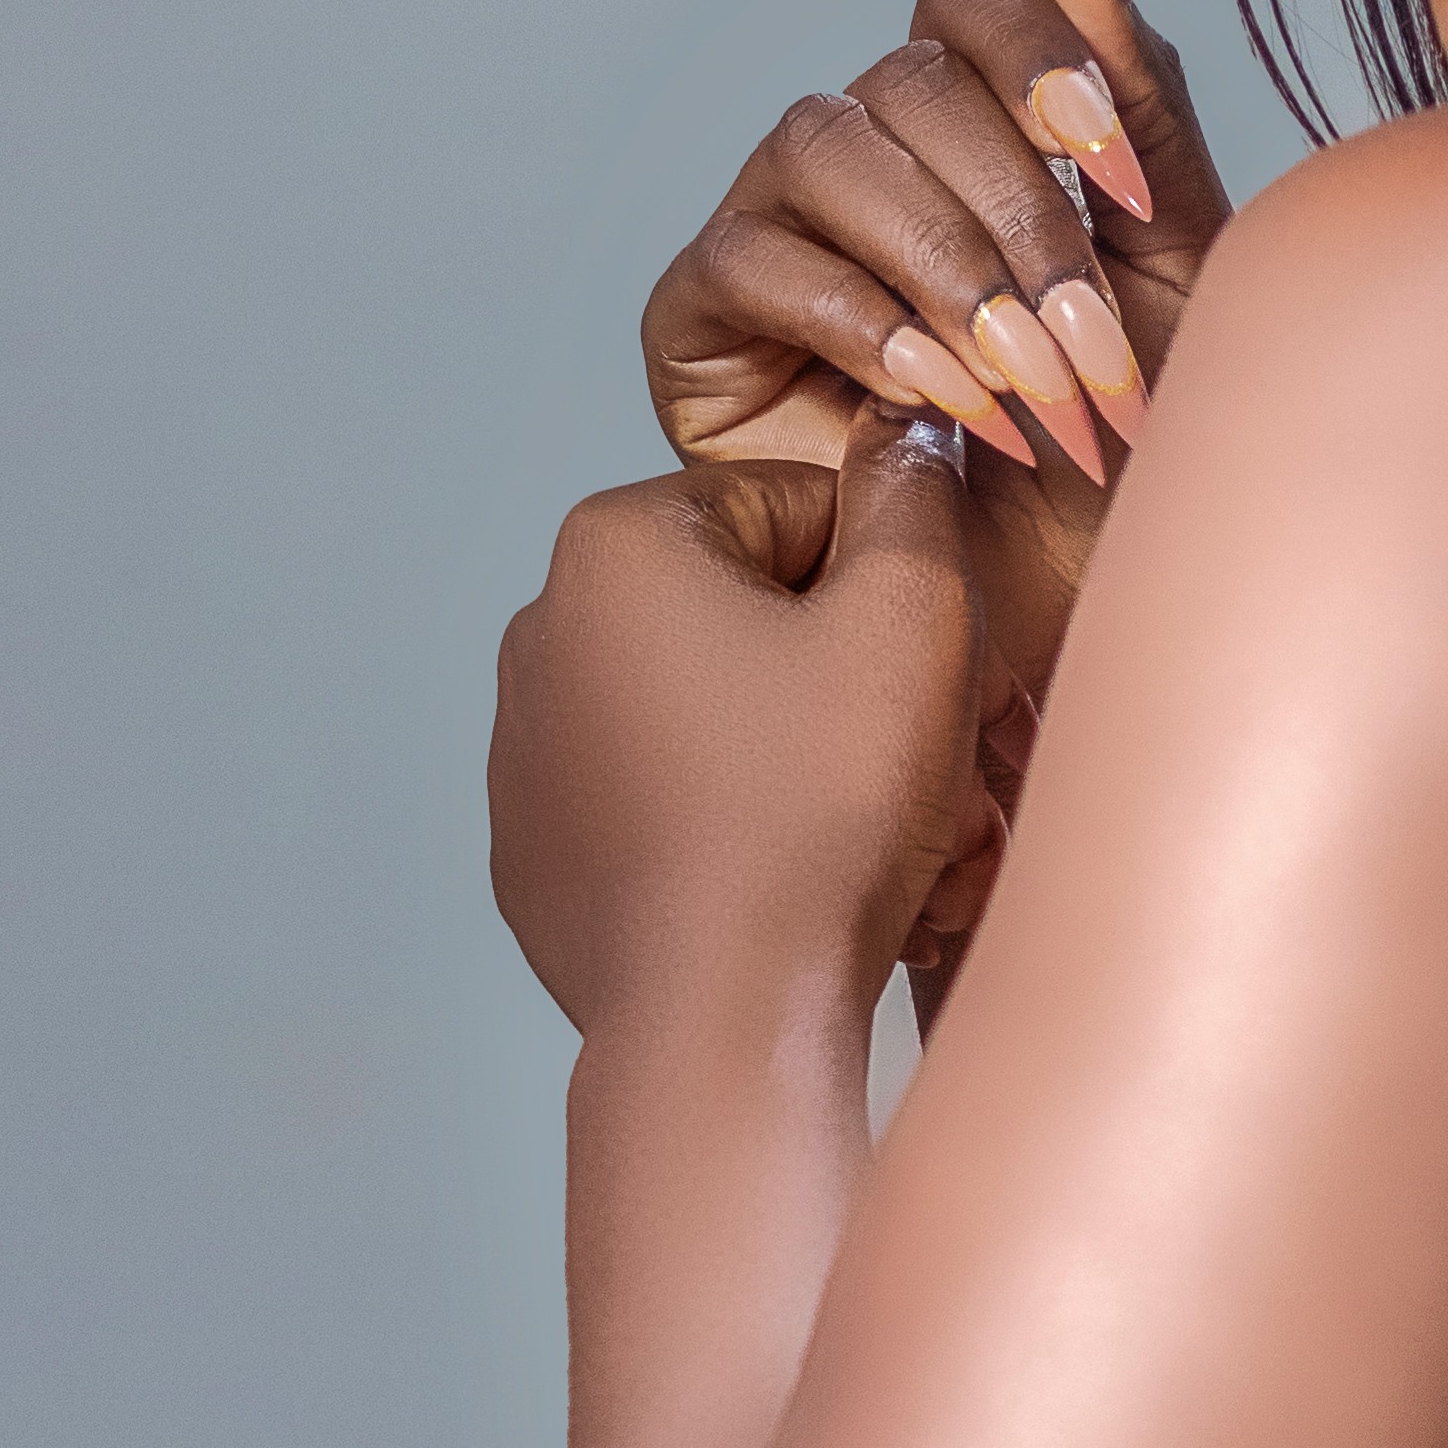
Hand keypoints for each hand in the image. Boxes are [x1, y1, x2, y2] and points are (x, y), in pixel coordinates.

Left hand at [490, 409, 992, 1041]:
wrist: (722, 1016)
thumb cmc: (817, 818)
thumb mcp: (913, 624)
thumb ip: (917, 498)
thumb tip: (913, 430)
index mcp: (616, 545)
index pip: (800, 510)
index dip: (888, 589)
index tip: (924, 675)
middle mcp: (542, 628)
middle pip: (749, 610)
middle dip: (840, 675)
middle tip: (904, 764)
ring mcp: (523, 747)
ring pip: (706, 708)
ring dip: (789, 747)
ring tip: (849, 830)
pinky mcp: (533, 847)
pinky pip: (655, 800)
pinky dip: (720, 820)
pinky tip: (773, 876)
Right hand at [641, 0, 1234, 722]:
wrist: (1061, 624)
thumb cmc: (1127, 456)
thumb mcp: (1175, 268)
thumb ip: (1132, 91)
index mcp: (976, 123)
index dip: (1037, 57)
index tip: (1117, 175)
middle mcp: (867, 157)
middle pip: (906, 79)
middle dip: (1019, 219)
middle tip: (1094, 353)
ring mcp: (775, 230)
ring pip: (825, 147)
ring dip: (945, 272)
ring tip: (1025, 393)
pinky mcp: (701, 322)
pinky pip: (754, 259)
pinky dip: (865, 327)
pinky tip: (938, 410)